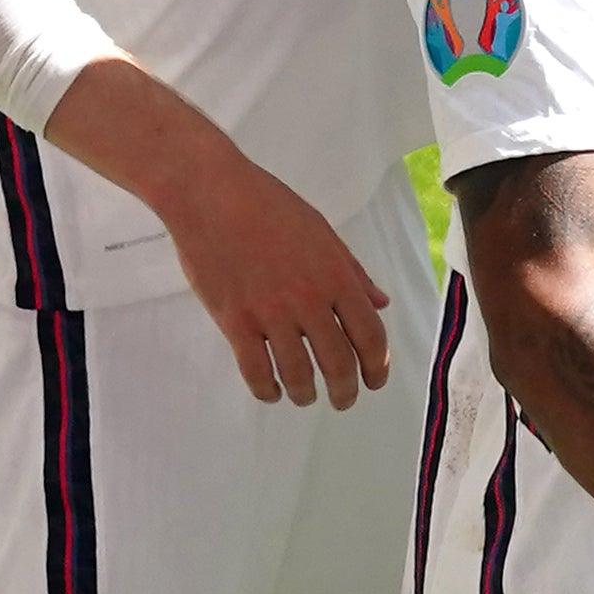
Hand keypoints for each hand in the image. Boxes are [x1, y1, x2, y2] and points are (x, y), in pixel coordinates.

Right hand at [158, 145, 394, 410]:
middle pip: (339, 363)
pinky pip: (257, 371)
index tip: (374, 381)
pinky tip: (271, 391)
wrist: (211, 194)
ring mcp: (271, 313)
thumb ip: (353, 271)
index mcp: (337, 276)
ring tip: (304, 397)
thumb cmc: (268, 205)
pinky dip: (268, 390)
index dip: (377, 366)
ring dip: (306, 394)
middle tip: (343, 400)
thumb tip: (381, 303)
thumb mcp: (322, 232)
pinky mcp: (235, 321)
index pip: (370, 335)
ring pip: (299, 374)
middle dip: (346, 391)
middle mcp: (310, 299)